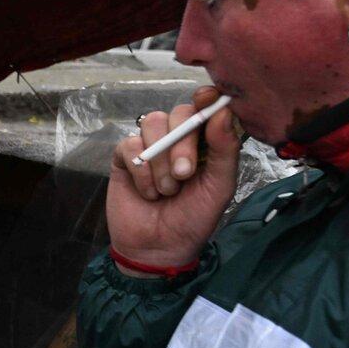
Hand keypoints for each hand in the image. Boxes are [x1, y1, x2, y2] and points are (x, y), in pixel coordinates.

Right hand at [106, 86, 239, 272]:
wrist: (158, 249)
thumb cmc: (193, 219)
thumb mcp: (219, 187)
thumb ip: (224, 149)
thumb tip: (223, 110)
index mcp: (205, 142)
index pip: (206, 108)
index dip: (206, 98)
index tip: (207, 98)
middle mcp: (177, 138)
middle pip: (178, 113)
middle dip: (182, 143)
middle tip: (183, 175)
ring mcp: (150, 146)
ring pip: (151, 124)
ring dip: (161, 161)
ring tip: (166, 190)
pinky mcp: (124, 157)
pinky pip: (129, 145)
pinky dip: (141, 171)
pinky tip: (147, 192)